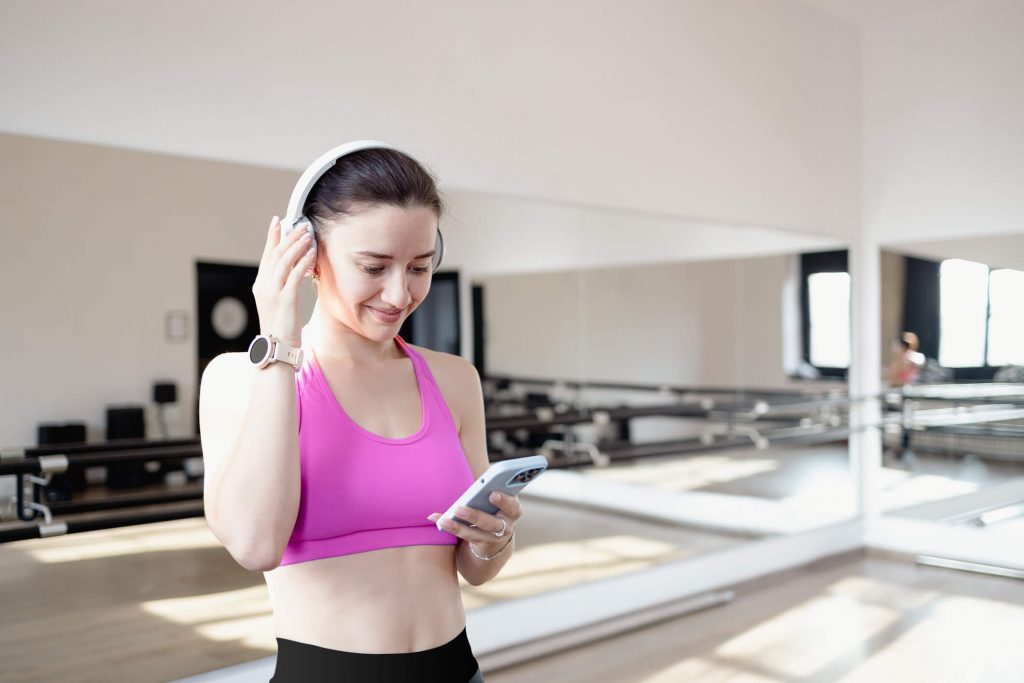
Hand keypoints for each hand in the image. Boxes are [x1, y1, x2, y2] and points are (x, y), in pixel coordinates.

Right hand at [251, 216, 316, 346]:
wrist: (277, 348)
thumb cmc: (282, 328)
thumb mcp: (279, 303)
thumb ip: (283, 285)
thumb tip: (295, 269)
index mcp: (261, 285)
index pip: (267, 255)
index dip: (273, 237)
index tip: (278, 221)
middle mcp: (264, 285)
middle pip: (275, 254)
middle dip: (288, 236)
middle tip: (300, 224)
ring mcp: (273, 292)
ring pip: (283, 261)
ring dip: (296, 245)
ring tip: (307, 234)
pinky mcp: (285, 300)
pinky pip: (294, 275)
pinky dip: (303, 261)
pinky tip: (311, 253)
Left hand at [427, 491, 521, 555]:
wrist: (496, 540)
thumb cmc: (496, 510)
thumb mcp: (500, 502)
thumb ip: (491, 491)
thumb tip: (480, 481)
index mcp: (512, 511)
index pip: (513, 507)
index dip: (505, 501)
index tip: (492, 494)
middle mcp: (505, 527)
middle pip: (492, 523)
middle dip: (476, 516)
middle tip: (459, 509)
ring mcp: (492, 539)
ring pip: (476, 534)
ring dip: (459, 526)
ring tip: (445, 520)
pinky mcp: (479, 544)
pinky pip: (464, 536)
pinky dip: (451, 528)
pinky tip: (439, 521)